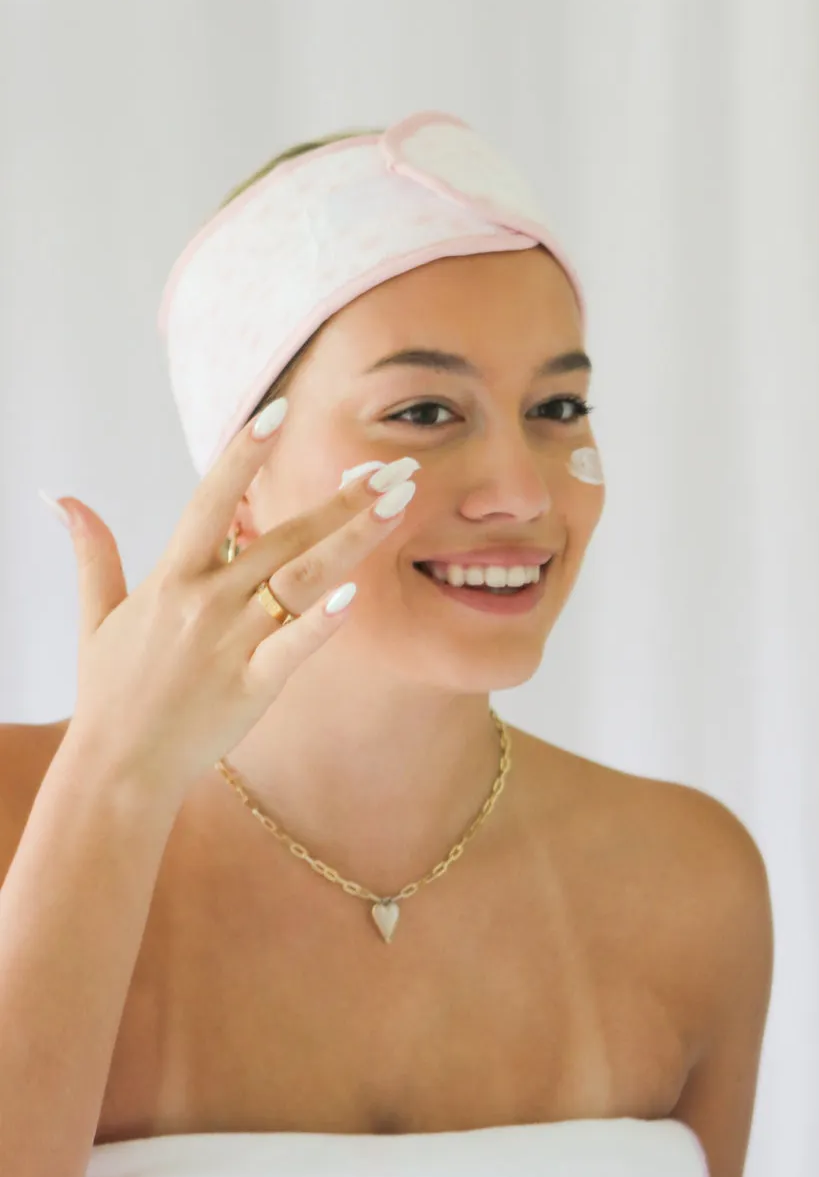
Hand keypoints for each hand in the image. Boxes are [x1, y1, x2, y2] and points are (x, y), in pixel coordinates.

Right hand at [55, 402, 416, 794]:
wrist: (118, 766)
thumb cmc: (112, 692)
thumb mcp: (98, 615)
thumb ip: (92, 552)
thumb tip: (63, 500)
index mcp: (173, 577)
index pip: (211, 498)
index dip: (244, 452)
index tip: (281, 410)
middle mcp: (206, 599)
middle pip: (283, 534)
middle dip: (342, 497)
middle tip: (393, 468)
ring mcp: (231, 640)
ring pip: (302, 577)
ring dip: (353, 538)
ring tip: (398, 505)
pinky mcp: (252, 683)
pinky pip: (294, 646)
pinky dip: (324, 622)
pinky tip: (358, 595)